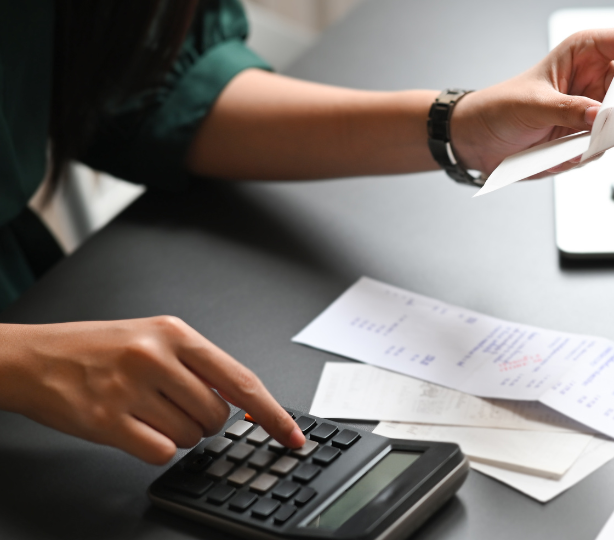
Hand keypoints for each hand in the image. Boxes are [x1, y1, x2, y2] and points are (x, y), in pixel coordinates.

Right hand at [0, 317, 304, 464]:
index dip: (273, 414)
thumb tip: (244, 401)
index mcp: (176, 333)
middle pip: (217, 415)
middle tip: (170, 404)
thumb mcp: (153, 337)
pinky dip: (153, 447)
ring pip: (190, 437)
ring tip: (145, 409)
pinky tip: (132, 426)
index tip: (293, 436)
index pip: (243, 380)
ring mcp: (132, 388)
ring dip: (176, 434)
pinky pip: (161, 452)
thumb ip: (198, 364)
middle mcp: (157, 356)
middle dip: (202, 421)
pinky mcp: (108, 420)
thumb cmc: (96, 349)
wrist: (32, 358)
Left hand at [451, 27, 613, 176]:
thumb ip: (568, 110)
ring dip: (600, 139)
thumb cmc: (499, 107)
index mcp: (586, 52)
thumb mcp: (531, 105)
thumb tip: (601, 116)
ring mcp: (596, 109)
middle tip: (594, 125)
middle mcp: (597, 78)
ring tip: (565, 142)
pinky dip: (586, 154)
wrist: (481, 140)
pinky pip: (607, 147)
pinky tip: (558, 151)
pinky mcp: (591, 136)